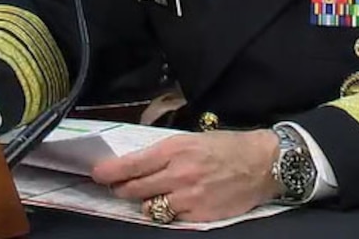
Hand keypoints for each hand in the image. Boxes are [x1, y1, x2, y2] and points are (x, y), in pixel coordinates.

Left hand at [91, 130, 281, 223]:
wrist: (261, 164)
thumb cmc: (226, 147)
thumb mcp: (191, 139)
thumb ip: (164, 152)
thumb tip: (136, 163)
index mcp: (175, 149)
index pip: (133, 164)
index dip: (110, 171)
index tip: (97, 174)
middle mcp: (178, 173)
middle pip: (134, 189)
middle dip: (122, 189)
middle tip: (120, 186)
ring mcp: (188, 197)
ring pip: (148, 207)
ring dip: (145, 202)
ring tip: (151, 195)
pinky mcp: (199, 214)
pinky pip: (170, 218)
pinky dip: (167, 212)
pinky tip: (174, 203)